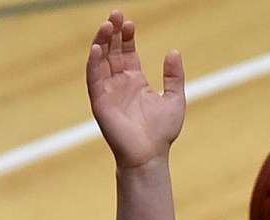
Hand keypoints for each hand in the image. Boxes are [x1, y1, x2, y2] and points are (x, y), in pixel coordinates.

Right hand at [86, 10, 185, 168]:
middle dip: (113, 33)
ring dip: (102, 42)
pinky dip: (94, 63)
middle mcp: (120, 84)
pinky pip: (94, 79)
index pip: (127, 52)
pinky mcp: (100, 102)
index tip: (130, 23)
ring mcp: (109, 92)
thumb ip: (174, 76)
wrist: (150, 155)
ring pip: (101, 61)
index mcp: (135, 82)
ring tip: (107, 24)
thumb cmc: (162, 133)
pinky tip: (97, 48)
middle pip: (112, 51)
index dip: (127, 37)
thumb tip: (174, 51)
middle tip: (116, 14)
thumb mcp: (175, 99)